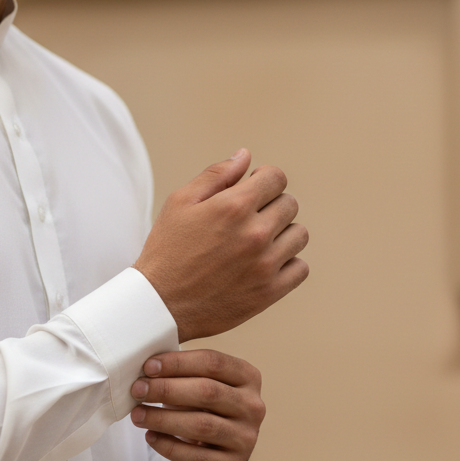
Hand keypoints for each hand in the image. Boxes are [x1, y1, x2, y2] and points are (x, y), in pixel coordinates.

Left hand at [128, 349, 263, 460]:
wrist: (218, 457)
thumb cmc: (204, 411)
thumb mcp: (200, 386)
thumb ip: (182, 374)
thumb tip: (146, 371)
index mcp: (248, 378)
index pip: (213, 362)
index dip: (178, 363)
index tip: (148, 366)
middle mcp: (253, 406)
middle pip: (208, 391)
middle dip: (167, 389)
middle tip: (138, 390)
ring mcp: (245, 438)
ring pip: (201, 425)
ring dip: (163, 418)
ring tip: (137, 414)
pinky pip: (196, 456)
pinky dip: (169, 446)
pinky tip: (150, 437)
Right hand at [133, 149, 308, 341]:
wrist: (159, 304)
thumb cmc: (167, 250)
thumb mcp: (180, 203)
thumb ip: (215, 175)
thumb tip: (246, 156)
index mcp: (233, 207)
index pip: (276, 178)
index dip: (264, 180)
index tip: (252, 191)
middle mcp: (255, 233)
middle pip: (290, 204)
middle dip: (271, 205)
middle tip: (248, 220)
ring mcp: (265, 264)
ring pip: (299, 235)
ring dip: (282, 234)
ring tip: (258, 242)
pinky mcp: (269, 292)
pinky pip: (300, 268)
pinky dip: (288, 263)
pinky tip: (264, 264)